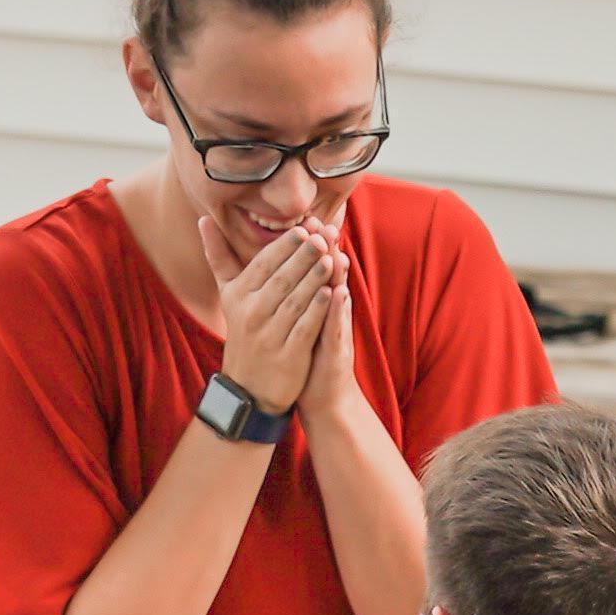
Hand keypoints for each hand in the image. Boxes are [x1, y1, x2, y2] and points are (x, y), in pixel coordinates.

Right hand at [201, 211, 330, 416]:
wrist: (249, 386)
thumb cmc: (244, 331)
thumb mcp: (228, 294)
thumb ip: (219, 256)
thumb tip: (203, 219)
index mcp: (238, 296)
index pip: (264, 263)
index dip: (285, 246)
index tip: (304, 227)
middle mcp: (251, 314)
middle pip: (281, 279)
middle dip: (303, 257)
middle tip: (322, 237)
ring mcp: (269, 336)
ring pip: (295, 301)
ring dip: (314, 279)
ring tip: (331, 259)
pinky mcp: (287, 356)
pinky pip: (304, 328)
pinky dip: (318, 310)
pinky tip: (332, 293)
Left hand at [294, 228, 359, 422]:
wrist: (317, 394)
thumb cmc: (302, 352)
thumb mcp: (293, 321)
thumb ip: (289, 294)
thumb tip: (277, 268)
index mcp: (316, 301)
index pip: (316, 267)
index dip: (312, 245)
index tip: (306, 220)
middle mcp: (330, 310)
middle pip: (330, 274)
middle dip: (326, 250)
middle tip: (324, 225)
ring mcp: (336, 328)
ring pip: (338, 294)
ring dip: (337, 273)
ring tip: (335, 250)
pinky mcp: (338, 349)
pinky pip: (337, 326)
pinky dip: (337, 309)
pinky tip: (337, 293)